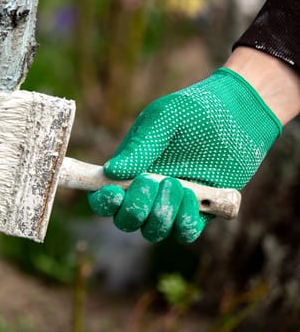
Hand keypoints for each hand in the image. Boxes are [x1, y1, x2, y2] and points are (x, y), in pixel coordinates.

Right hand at [89, 67, 281, 242]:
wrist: (238, 113)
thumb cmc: (193, 110)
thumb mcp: (163, 120)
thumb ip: (139, 148)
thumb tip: (110, 171)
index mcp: (128, 171)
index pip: (104, 197)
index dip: (103, 203)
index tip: (114, 193)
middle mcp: (146, 192)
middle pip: (126, 221)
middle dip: (135, 208)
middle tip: (150, 181)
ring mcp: (171, 204)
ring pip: (152, 231)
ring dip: (160, 214)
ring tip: (175, 184)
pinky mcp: (199, 211)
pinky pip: (184, 233)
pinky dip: (184, 222)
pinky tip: (193, 196)